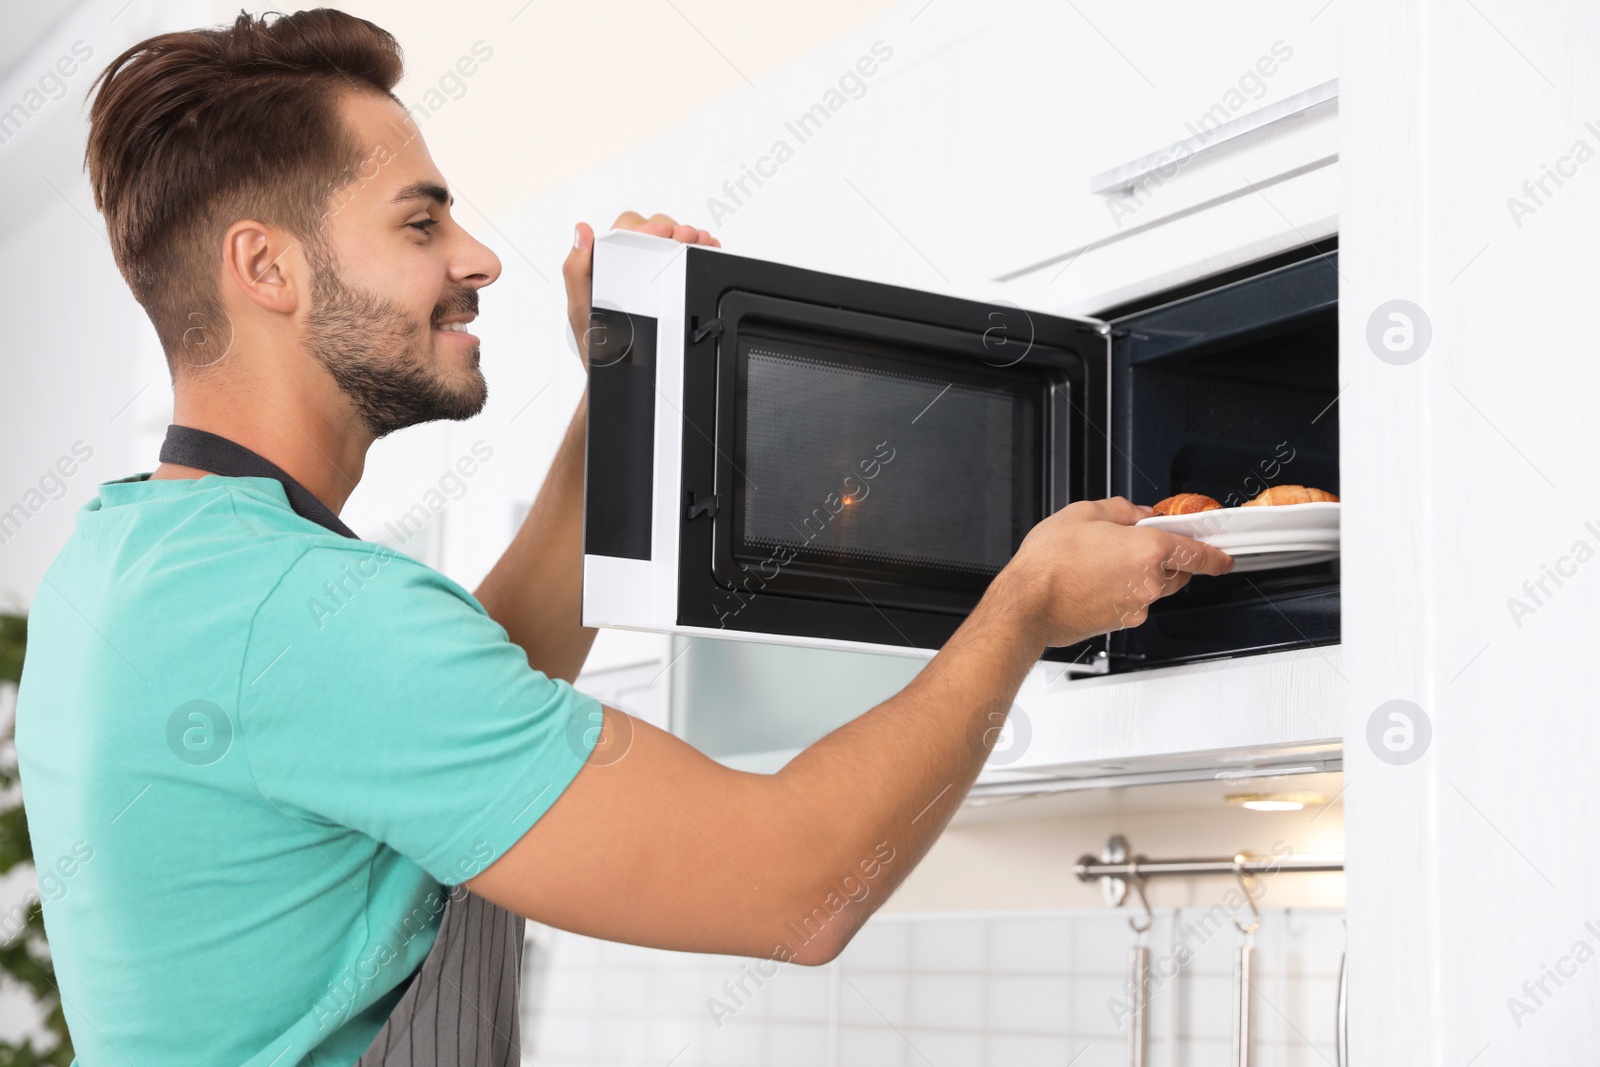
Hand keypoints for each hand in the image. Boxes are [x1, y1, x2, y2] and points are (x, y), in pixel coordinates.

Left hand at [563, 211, 720, 369]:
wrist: (622, 377)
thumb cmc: (598, 347)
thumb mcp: (581, 309)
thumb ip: (576, 269)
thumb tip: (582, 231)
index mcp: (605, 262)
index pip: (627, 229)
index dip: (648, 225)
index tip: (665, 232)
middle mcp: (627, 264)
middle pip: (654, 229)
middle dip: (674, 230)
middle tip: (688, 238)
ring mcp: (649, 273)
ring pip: (672, 240)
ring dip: (689, 238)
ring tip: (701, 242)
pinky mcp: (667, 284)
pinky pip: (685, 258)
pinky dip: (699, 251)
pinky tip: (708, 249)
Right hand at [995, 497, 1233, 646]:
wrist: (1028, 603)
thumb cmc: (1050, 562)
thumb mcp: (1083, 513)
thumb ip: (1120, 511)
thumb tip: (1136, 514)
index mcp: (1148, 550)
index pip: (1198, 553)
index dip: (1216, 555)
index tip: (1223, 557)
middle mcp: (1148, 583)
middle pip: (1178, 572)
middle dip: (1168, 559)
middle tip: (1140, 545)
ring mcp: (1135, 606)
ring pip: (1154, 589)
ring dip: (1143, 576)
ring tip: (1106, 562)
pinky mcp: (1119, 622)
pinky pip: (1132, 603)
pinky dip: (1123, 592)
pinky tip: (1095, 581)